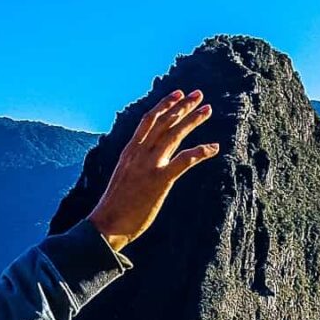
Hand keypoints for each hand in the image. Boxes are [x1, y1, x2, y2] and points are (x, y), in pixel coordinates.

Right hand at [87, 90, 220, 253]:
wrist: (106, 225)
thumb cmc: (115, 207)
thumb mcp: (123, 178)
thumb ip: (134, 166)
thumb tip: (144, 164)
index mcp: (129, 152)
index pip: (148, 120)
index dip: (164, 105)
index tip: (178, 94)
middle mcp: (139, 154)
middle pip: (164, 122)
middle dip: (182, 106)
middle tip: (198, 94)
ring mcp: (149, 166)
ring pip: (174, 135)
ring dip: (193, 120)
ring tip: (207, 110)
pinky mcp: (159, 180)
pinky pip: (184, 160)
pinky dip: (200, 152)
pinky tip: (214, 147)